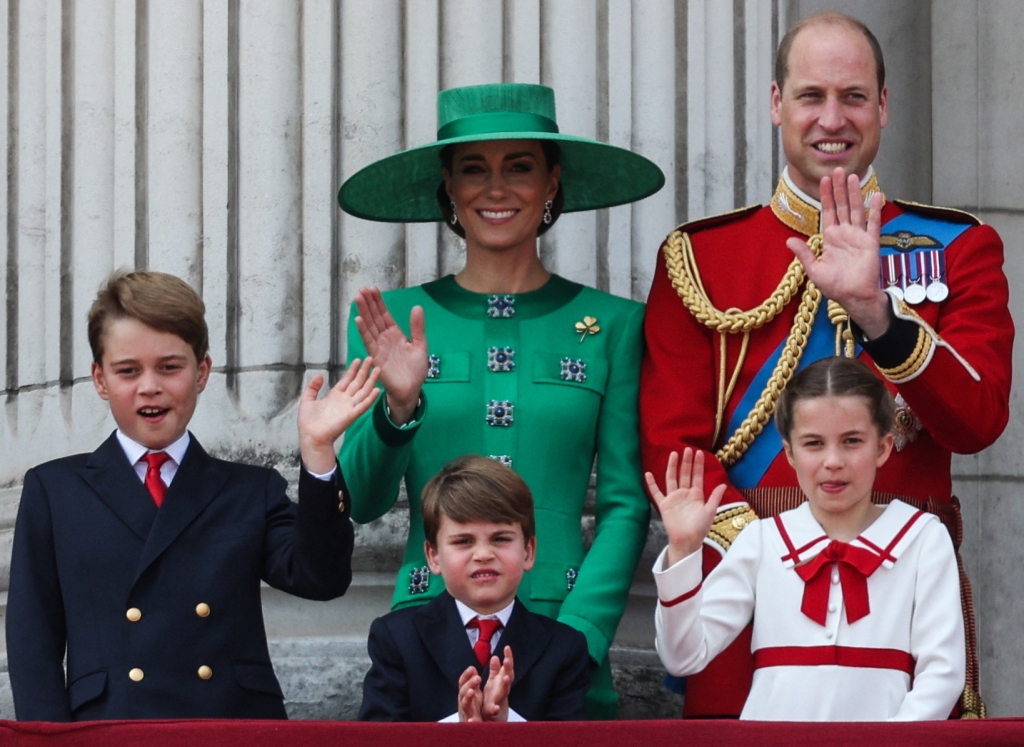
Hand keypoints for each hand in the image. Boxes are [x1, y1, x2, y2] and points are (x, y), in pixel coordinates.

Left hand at [298, 357, 379, 473]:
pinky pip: (363, 405)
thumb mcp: (307, 400)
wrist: (310, 436)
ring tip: (377, 369)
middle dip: (364, 370)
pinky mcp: (351, 415)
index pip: (347, 380)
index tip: (358, 360)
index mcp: (334, 395)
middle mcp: (344, 399)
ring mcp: (349, 407)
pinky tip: (377, 390)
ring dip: (371, 381)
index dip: (353, 370)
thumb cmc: (308, 422)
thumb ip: (313, 387)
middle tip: (371, 359)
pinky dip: (370, 398)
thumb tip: (320, 375)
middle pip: (357, 382)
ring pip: (363, 391)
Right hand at [354, 287, 427, 424]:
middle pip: (374, 317)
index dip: (378, 302)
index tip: (372, 289)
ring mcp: (379, 347)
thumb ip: (417, 327)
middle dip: (368, 303)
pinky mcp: (376, 357)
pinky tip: (358, 319)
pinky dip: (363, 331)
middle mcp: (385, 338)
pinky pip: (369, 342)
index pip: (384, 314)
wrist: (411, 389)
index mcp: (395, 334)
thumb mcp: (420, 345)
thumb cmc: (415, 370)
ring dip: (364, 313)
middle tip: (361, 289)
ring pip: (370, 326)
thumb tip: (417, 307)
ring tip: (358, 299)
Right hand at [457, 666, 482, 721]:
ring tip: (472, 691)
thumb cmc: (473, 710)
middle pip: (463, 691)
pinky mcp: (469, 725)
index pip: (462, 683)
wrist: (472, 732)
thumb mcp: (474, 695)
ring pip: (465, 705)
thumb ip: (473, 683)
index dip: (466, 675)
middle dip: (469, 684)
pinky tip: (472, 720)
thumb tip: (472, 668)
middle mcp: (464, 703)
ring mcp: (465, 714)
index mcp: (466, 695)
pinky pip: (468, 723)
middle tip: (478, 677)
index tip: (472, 668)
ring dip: (467, 698)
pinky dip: (470, 722)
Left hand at [481, 646, 513, 721]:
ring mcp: (499, 701)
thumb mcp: (494, 683)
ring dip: (505, 685)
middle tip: (507, 659)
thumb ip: (495, 671)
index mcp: (501, 683)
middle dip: (508, 668)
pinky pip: (494, 710)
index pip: (507, 668)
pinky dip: (494, 709)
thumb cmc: (494, 700)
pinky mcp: (493, 713)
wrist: (493, 721)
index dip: (508, 658)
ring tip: (506, 678)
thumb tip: (495, 657)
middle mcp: (503, 691)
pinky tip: (495, 708)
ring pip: (503, 692)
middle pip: (508, 678)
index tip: (507, 647)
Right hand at [645, 449, 726, 566]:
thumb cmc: (700, 528)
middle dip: (686, 462)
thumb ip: (715, 498)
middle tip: (687, 449)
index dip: (698, 465)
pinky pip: (656, 492)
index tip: (698, 453)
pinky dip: (651, 484)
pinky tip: (648, 474)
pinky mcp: (664, 504)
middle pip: (684, 474)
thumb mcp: (710, 511)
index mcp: (697, 495)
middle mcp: (684, 493)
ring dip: (672, 467)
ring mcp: (673, 498)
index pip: (697, 476)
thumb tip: (723, 484)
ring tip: (673, 454)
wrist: (688, 540)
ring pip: (672, 478)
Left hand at [786, 167, 890, 338]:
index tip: (824, 180)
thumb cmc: (834, 286)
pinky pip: (873, 223)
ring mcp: (859, 236)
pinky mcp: (871, 242)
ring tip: (852, 176)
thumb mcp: (814, 269)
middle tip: (837, 169)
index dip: (826, 196)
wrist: (853, 297)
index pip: (827, 212)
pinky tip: (875, 195)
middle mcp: (845, 233)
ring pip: (855, 210)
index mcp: (831, 238)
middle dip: (839, 188)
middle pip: (841, 206)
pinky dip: (874, 209)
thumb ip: (804, 253)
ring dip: (854, 193)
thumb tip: (788, 240)